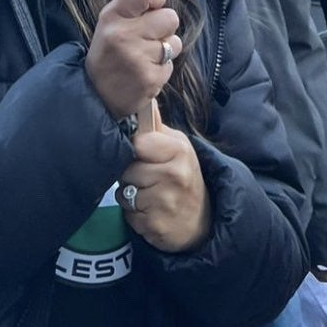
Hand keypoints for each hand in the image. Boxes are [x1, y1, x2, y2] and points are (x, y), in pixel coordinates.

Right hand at [85, 0, 182, 121]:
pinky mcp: (150, 80)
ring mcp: (138, 59)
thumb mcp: (109, 19)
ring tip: (144, 56)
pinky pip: (171, 65)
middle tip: (146, 36)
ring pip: (173, 42)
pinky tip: (145, 72)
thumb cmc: (107, 51)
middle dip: (163, 27)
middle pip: (170, 16)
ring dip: (164, 49)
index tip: (152, 5)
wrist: (95, 95)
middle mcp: (125, 36)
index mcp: (113, 16)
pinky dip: (162, 69)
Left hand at [119, 127, 210, 252]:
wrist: (203, 220)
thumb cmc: (183, 176)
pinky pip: (128, 216)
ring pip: (124, 194)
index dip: (134, 149)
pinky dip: (135, 216)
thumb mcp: (178, 147)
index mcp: (178, 150)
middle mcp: (174, 175)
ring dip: (130, 197)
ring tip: (150, 196)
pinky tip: (151, 213)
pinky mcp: (155, 226)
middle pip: (126, 170)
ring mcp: (165, 202)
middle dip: (130, 176)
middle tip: (148, 179)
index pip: (137, 143)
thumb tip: (143, 101)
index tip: (143, 155)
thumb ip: (156, 127)